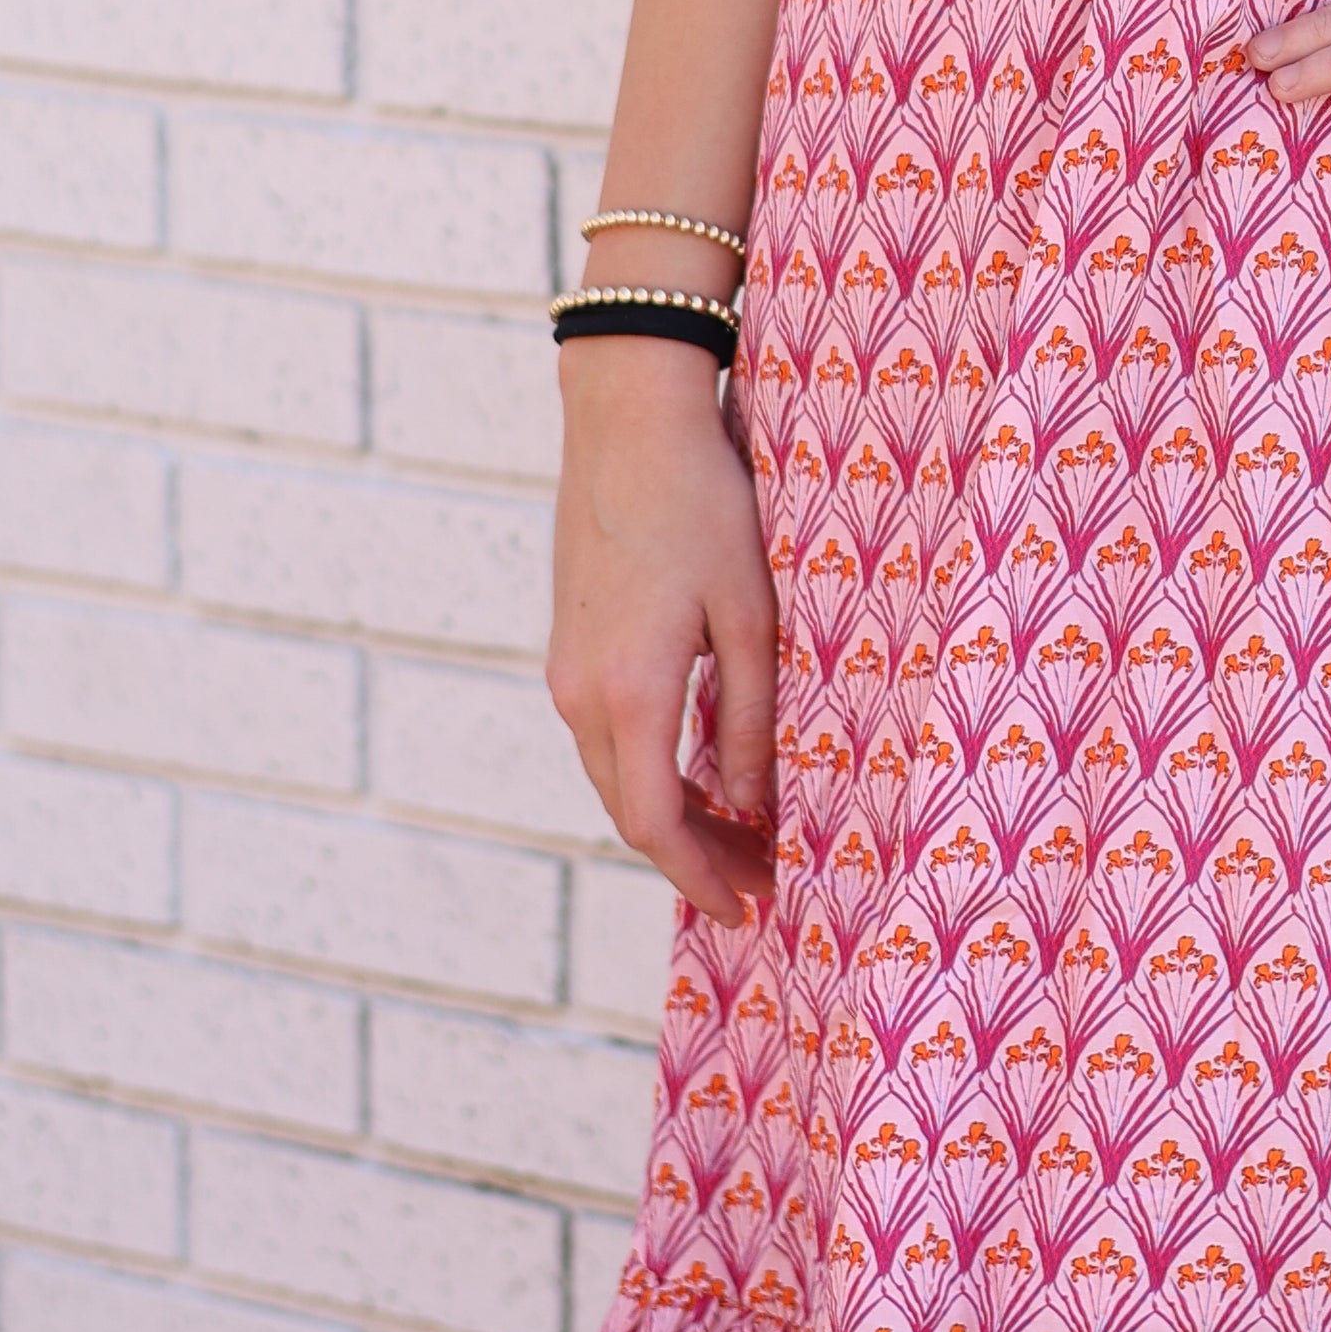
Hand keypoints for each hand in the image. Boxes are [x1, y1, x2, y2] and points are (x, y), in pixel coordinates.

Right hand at [546, 345, 778, 928]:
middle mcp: (580, 694)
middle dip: (696, 859)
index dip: (702, 878)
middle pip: (632, 812)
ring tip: (745, 837)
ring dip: (675, 816)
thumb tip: (754, 807)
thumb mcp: (750, 617)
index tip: (751, 911)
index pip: (655, 826)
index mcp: (626, 693)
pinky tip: (704, 775)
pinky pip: (609, 736)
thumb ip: (750, 720)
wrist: (627, 420)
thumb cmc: (703, 507)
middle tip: (765, 882)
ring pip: (617, 777)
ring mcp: (566, 669)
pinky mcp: (571, 645)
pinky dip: (654, 772)